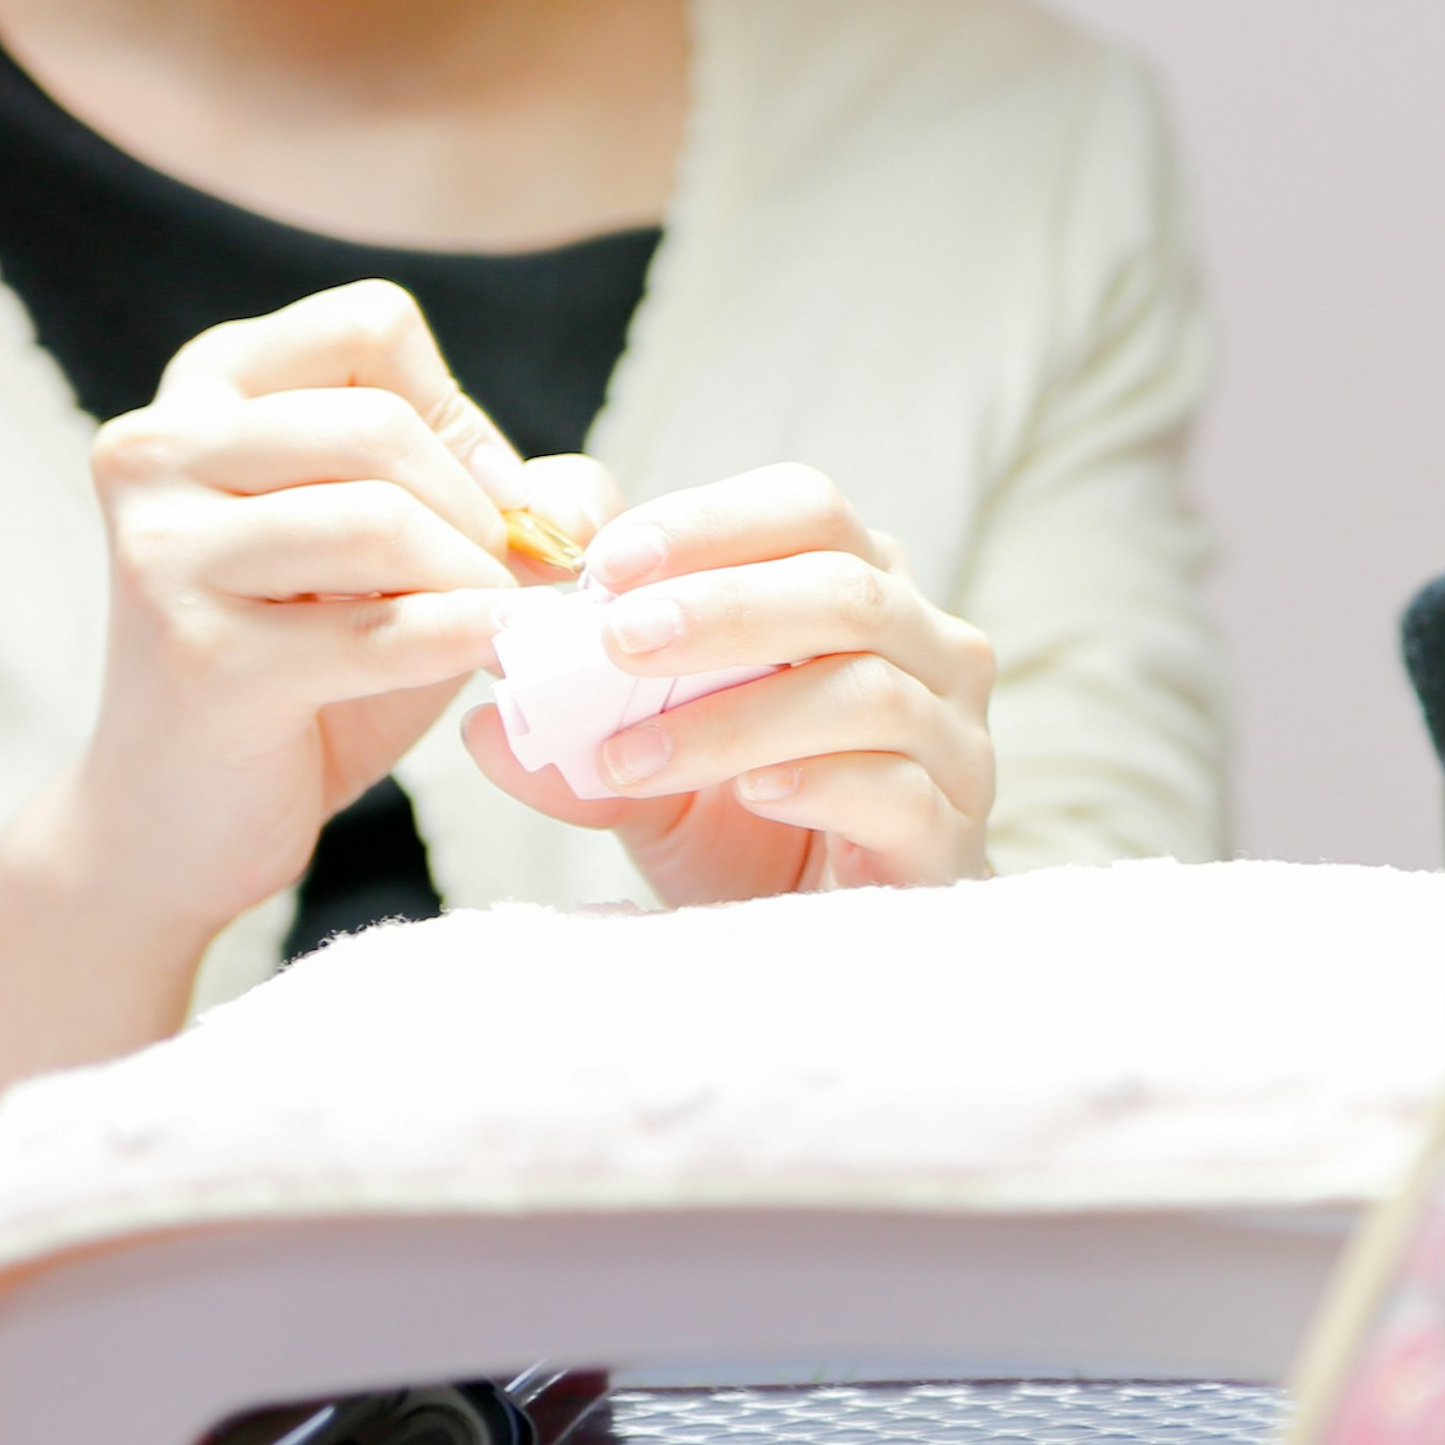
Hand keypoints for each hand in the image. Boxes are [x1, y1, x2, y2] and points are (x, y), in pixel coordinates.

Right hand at [68, 279, 614, 945]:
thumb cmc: (305, 666)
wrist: (179, 817)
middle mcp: (159, 450)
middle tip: (508, 580)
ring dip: (476, 579)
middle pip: (380, 423)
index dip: (459, 416)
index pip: (370, 327)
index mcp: (204, 392)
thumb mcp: (405, 550)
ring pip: (382, 519)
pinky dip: (470, 638)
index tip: (482, 500)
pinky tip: (501, 654)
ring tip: (492, 623)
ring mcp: (165, 552)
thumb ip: (505, 494)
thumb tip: (572, 506)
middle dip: (478, 508)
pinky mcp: (202, 656)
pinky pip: (384, 629)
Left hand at [465, 464, 995, 898]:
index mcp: (859, 589)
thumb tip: (489, 719)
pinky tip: (747, 793)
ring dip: (735, 714)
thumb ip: (580, 721)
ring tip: (630, 754)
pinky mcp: (952, 830)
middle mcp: (929, 648)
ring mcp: (955, 740)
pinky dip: (812, 781)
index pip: (805, 508)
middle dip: (720, 607)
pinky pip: (895, 788)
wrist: (821, 936)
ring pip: (865, 689)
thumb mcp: (647, 758)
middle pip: (844, 588)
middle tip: (616, 638)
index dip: (707, 522)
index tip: (604, 562)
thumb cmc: (744, 822)